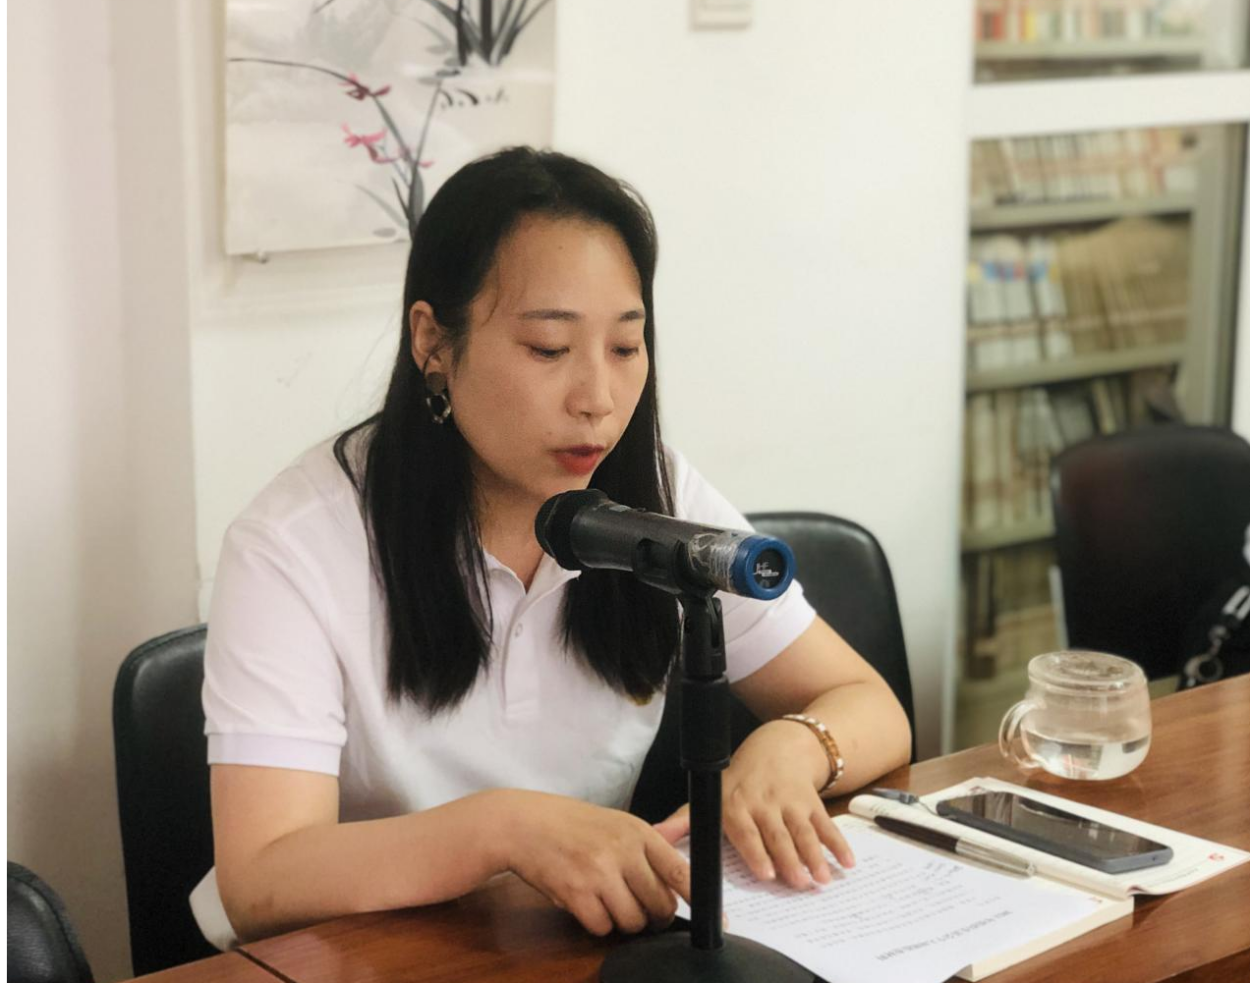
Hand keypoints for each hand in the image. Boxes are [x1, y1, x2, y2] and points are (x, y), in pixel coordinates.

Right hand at [501, 790, 691, 935]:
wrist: (524, 824)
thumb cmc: (571, 823)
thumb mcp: (615, 821)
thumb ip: (650, 838)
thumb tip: (684, 833)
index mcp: (638, 832)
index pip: (681, 871)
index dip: (699, 900)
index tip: (717, 920)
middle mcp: (623, 851)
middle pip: (660, 904)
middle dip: (653, 914)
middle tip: (639, 907)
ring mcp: (599, 873)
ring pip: (632, 920)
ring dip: (622, 919)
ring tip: (606, 899)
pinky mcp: (576, 893)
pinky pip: (602, 927)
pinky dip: (596, 923)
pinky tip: (586, 903)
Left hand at [653, 720, 854, 889]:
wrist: (777, 747)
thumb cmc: (738, 779)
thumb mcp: (710, 794)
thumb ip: (684, 820)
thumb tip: (654, 836)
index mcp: (737, 805)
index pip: (746, 830)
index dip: (756, 851)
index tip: (766, 873)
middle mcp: (764, 803)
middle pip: (778, 834)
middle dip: (790, 859)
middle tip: (800, 884)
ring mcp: (791, 802)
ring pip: (804, 831)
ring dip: (815, 855)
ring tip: (823, 879)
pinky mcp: (812, 802)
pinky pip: (826, 824)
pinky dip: (838, 843)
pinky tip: (847, 862)